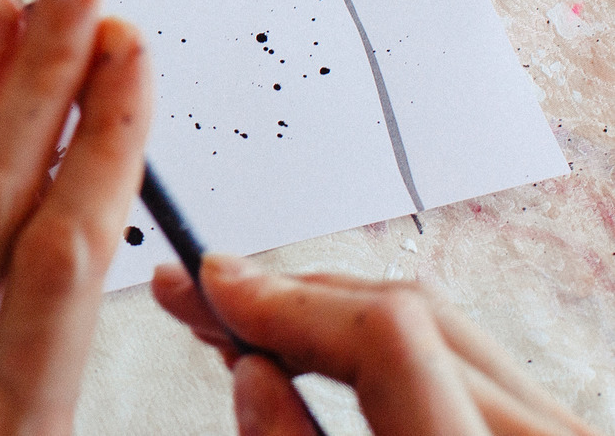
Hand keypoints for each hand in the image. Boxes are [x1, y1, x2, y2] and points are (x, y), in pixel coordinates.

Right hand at [153, 255, 600, 435]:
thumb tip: (254, 374)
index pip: (388, 337)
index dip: (285, 298)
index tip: (209, 289)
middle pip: (408, 316)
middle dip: (290, 298)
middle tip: (201, 297)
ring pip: (438, 327)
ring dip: (329, 317)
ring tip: (250, 323)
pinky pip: (462, 362)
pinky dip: (381, 349)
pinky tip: (320, 350)